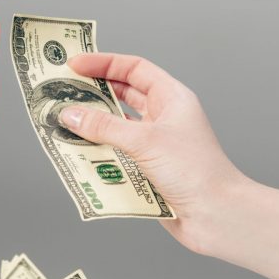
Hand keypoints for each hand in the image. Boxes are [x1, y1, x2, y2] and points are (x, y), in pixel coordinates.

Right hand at [59, 53, 245, 253]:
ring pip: (116, 128)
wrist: (215, 214)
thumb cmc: (196, 171)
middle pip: (122, 97)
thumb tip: (71, 114)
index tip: (75, 65)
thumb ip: (103, 127)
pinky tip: (80, 156)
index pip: (134, 69)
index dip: (104, 63)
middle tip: (63, 93)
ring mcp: (155, 145)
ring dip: (92, 128)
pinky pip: (116, 155)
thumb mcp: (144, 141)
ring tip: (64, 125)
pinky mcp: (148, 170)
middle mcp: (164, 118)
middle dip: (93, 94)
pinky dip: (98, 154)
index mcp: (172, 98)